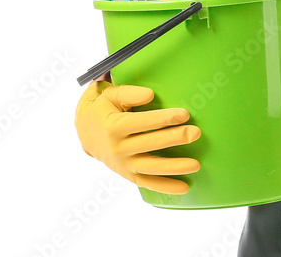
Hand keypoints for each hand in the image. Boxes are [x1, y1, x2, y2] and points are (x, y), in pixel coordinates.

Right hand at [75, 81, 200, 193]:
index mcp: (114, 126)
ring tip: (196, 164)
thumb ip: (130, 93)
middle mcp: (118, 148)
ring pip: (150, 168)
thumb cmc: (104, 108)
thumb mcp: (111, 95)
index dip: (164, 118)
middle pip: (150, 144)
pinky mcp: (127, 174)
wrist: (84, 132)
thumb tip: (150, 95)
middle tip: (196, 133)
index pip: (142, 122)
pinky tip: (184, 188)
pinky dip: (165, 187)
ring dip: (174, 167)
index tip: (184, 114)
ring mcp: (123, 164)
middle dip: (174, 139)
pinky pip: (147, 183)